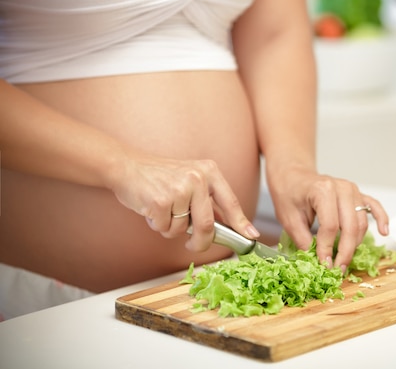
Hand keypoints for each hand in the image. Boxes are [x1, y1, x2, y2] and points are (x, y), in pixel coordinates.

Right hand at [108, 152, 258, 250]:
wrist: (127, 166)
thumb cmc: (159, 176)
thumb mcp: (190, 179)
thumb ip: (207, 201)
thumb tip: (226, 227)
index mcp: (209, 171)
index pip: (230, 202)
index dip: (241, 223)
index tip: (251, 236)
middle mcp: (197, 178)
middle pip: (207, 224)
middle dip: (201, 242)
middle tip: (193, 245)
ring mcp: (179, 189)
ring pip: (182, 229)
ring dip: (171, 228)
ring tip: (163, 210)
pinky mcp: (160, 200)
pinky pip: (165, 228)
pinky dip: (157, 225)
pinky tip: (152, 209)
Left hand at [267, 167, 388, 271]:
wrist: (294, 176)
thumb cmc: (290, 193)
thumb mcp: (288, 218)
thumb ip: (303, 240)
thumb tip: (317, 262)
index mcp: (322, 190)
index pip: (330, 226)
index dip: (327, 248)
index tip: (324, 265)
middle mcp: (341, 188)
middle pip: (350, 226)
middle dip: (345, 251)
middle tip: (338, 269)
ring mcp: (352, 190)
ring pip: (361, 222)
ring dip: (355, 243)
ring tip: (344, 259)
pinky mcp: (357, 194)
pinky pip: (374, 206)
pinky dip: (381, 219)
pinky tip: (384, 232)